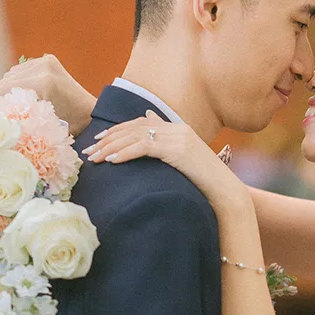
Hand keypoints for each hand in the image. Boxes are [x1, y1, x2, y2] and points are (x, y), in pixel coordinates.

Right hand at [0, 55, 95, 136]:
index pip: (4, 87)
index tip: (6, 115)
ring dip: (15, 88)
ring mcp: (47, 60)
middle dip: (8, 96)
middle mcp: (44, 66)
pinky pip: (23, 69)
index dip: (1, 103)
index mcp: (43, 83)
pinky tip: (33, 93)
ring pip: (13, 73)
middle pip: (6, 79)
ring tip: (26, 104)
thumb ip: (19, 117)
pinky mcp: (49, 59)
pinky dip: (23, 81)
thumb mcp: (42, 125)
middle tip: (15, 112)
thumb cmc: (70, 126)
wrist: (92, 112)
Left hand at [89, 111, 248, 212]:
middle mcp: (177, 128)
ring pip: (136, 136)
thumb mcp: (185, 161)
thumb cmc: (205, 182)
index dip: (118, 130)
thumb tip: (150, 132)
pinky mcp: (177, 150)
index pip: (141, 122)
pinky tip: (112, 160)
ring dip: (112, 147)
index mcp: (178, 128)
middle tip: (89, 150)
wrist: (225, 191)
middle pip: (135, 128)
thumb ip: (168, 147)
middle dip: (109, 138)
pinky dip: (125, 153)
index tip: (100, 140)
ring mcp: (178, 137)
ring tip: (95, 158)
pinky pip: (145, 147)